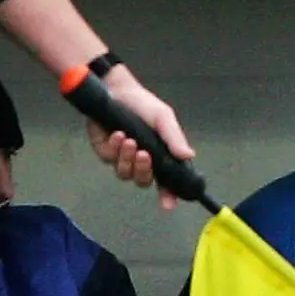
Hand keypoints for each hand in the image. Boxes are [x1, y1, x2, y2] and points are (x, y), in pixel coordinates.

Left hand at [89, 66, 193, 209]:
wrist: (116, 91)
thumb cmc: (143, 104)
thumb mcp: (163, 118)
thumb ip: (174, 138)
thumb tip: (189, 156)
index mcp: (160, 155)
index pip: (167, 181)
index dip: (169, 194)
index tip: (168, 204)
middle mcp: (142, 161)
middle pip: (143, 181)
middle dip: (144, 171)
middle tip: (144, 155)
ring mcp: (122, 158)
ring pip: (125, 173)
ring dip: (127, 159)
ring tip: (128, 140)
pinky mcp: (106, 153)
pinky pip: (110, 160)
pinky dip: (115, 148)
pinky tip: (118, 134)